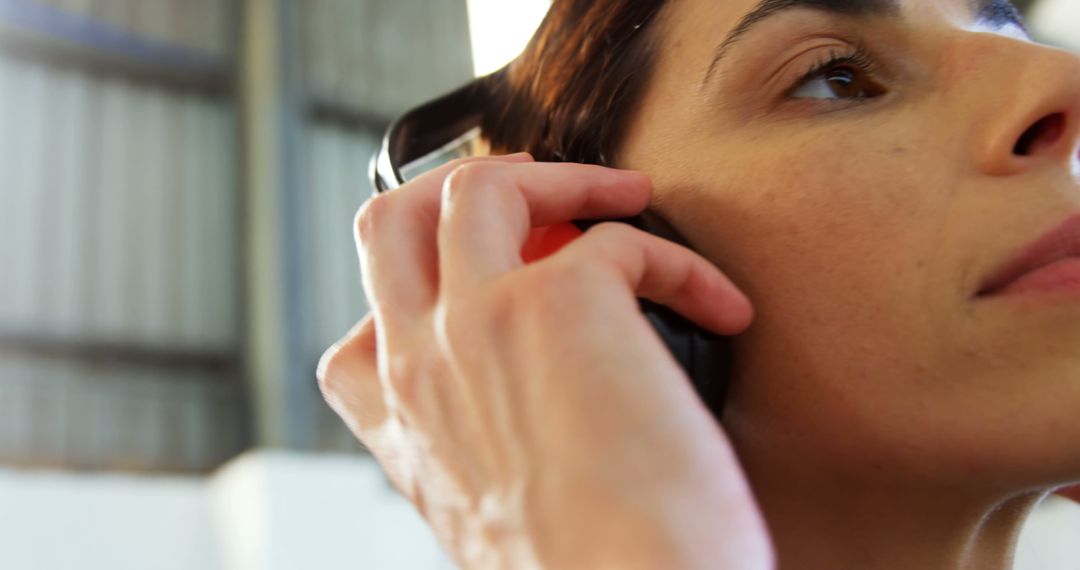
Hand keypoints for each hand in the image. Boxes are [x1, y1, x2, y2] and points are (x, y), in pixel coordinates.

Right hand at [317, 153, 773, 569]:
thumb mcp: (491, 520)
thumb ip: (480, 450)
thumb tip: (531, 403)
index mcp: (403, 428)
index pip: (356, 341)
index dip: (412, 300)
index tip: (475, 293)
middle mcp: (421, 363)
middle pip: (389, 220)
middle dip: (456, 188)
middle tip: (532, 194)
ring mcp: (479, 320)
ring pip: (479, 185)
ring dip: (560, 178)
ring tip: (623, 196)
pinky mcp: (562, 300)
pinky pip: (620, 235)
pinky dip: (679, 261)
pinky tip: (720, 305)